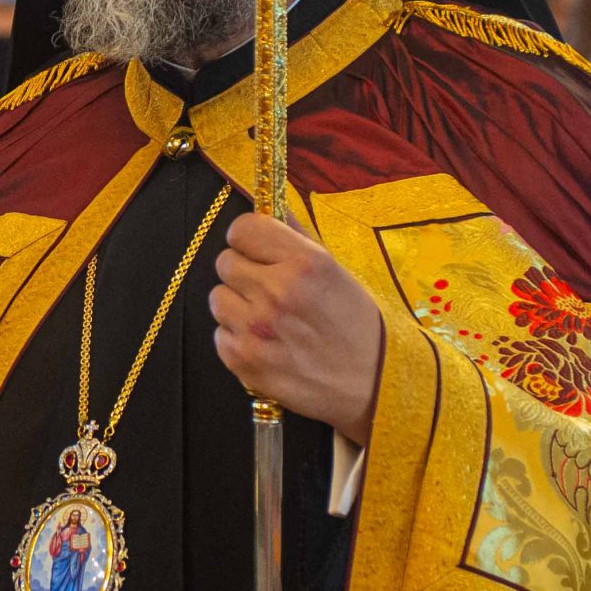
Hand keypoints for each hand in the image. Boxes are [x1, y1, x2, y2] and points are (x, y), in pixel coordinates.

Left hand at [208, 213, 382, 445]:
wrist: (373, 383)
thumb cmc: (357, 325)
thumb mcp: (336, 270)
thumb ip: (297, 236)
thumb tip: (271, 207)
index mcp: (304, 262)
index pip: (242, 228)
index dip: (248, 238)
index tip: (257, 250)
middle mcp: (277, 292)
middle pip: (225, 261)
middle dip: (243, 272)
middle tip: (267, 289)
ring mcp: (257, 328)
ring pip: (217, 297)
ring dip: (237, 305)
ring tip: (267, 319)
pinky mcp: (244, 360)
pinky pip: (219, 334)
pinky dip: (237, 338)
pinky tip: (265, 343)